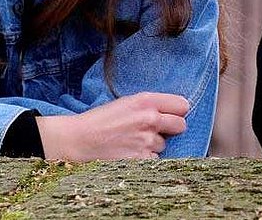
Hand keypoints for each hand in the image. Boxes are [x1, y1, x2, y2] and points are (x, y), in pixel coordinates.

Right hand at [36, 92, 188, 160]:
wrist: (78, 140)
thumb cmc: (100, 120)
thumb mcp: (126, 102)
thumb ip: (150, 105)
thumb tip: (171, 112)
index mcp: (146, 100)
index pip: (182, 105)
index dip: (176, 111)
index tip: (170, 115)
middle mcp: (150, 119)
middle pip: (180, 125)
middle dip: (171, 129)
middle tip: (155, 131)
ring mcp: (147, 141)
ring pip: (164, 145)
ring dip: (153, 146)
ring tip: (132, 143)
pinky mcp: (142, 160)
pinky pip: (154, 161)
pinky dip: (145, 160)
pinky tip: (129, 154)